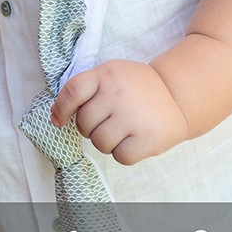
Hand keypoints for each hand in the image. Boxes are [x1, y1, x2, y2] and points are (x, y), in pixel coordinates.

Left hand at [50, 60, 187, 165]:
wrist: (176, 94)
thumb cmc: (135, 88)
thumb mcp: (110, 76)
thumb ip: (83, 90)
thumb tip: (55, 116)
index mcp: (106, 74)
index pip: (73, 91)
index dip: (61, 109)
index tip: (59, 120)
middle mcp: (118, 93)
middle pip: (84, 123)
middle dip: (91, 127)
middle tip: (108, 120)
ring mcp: (133, 116)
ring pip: (99, 142)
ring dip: (106, 142)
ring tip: (122, 129)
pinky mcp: (148, 138)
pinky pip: (119, 157)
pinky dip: (123, 153)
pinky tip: (133, 139)